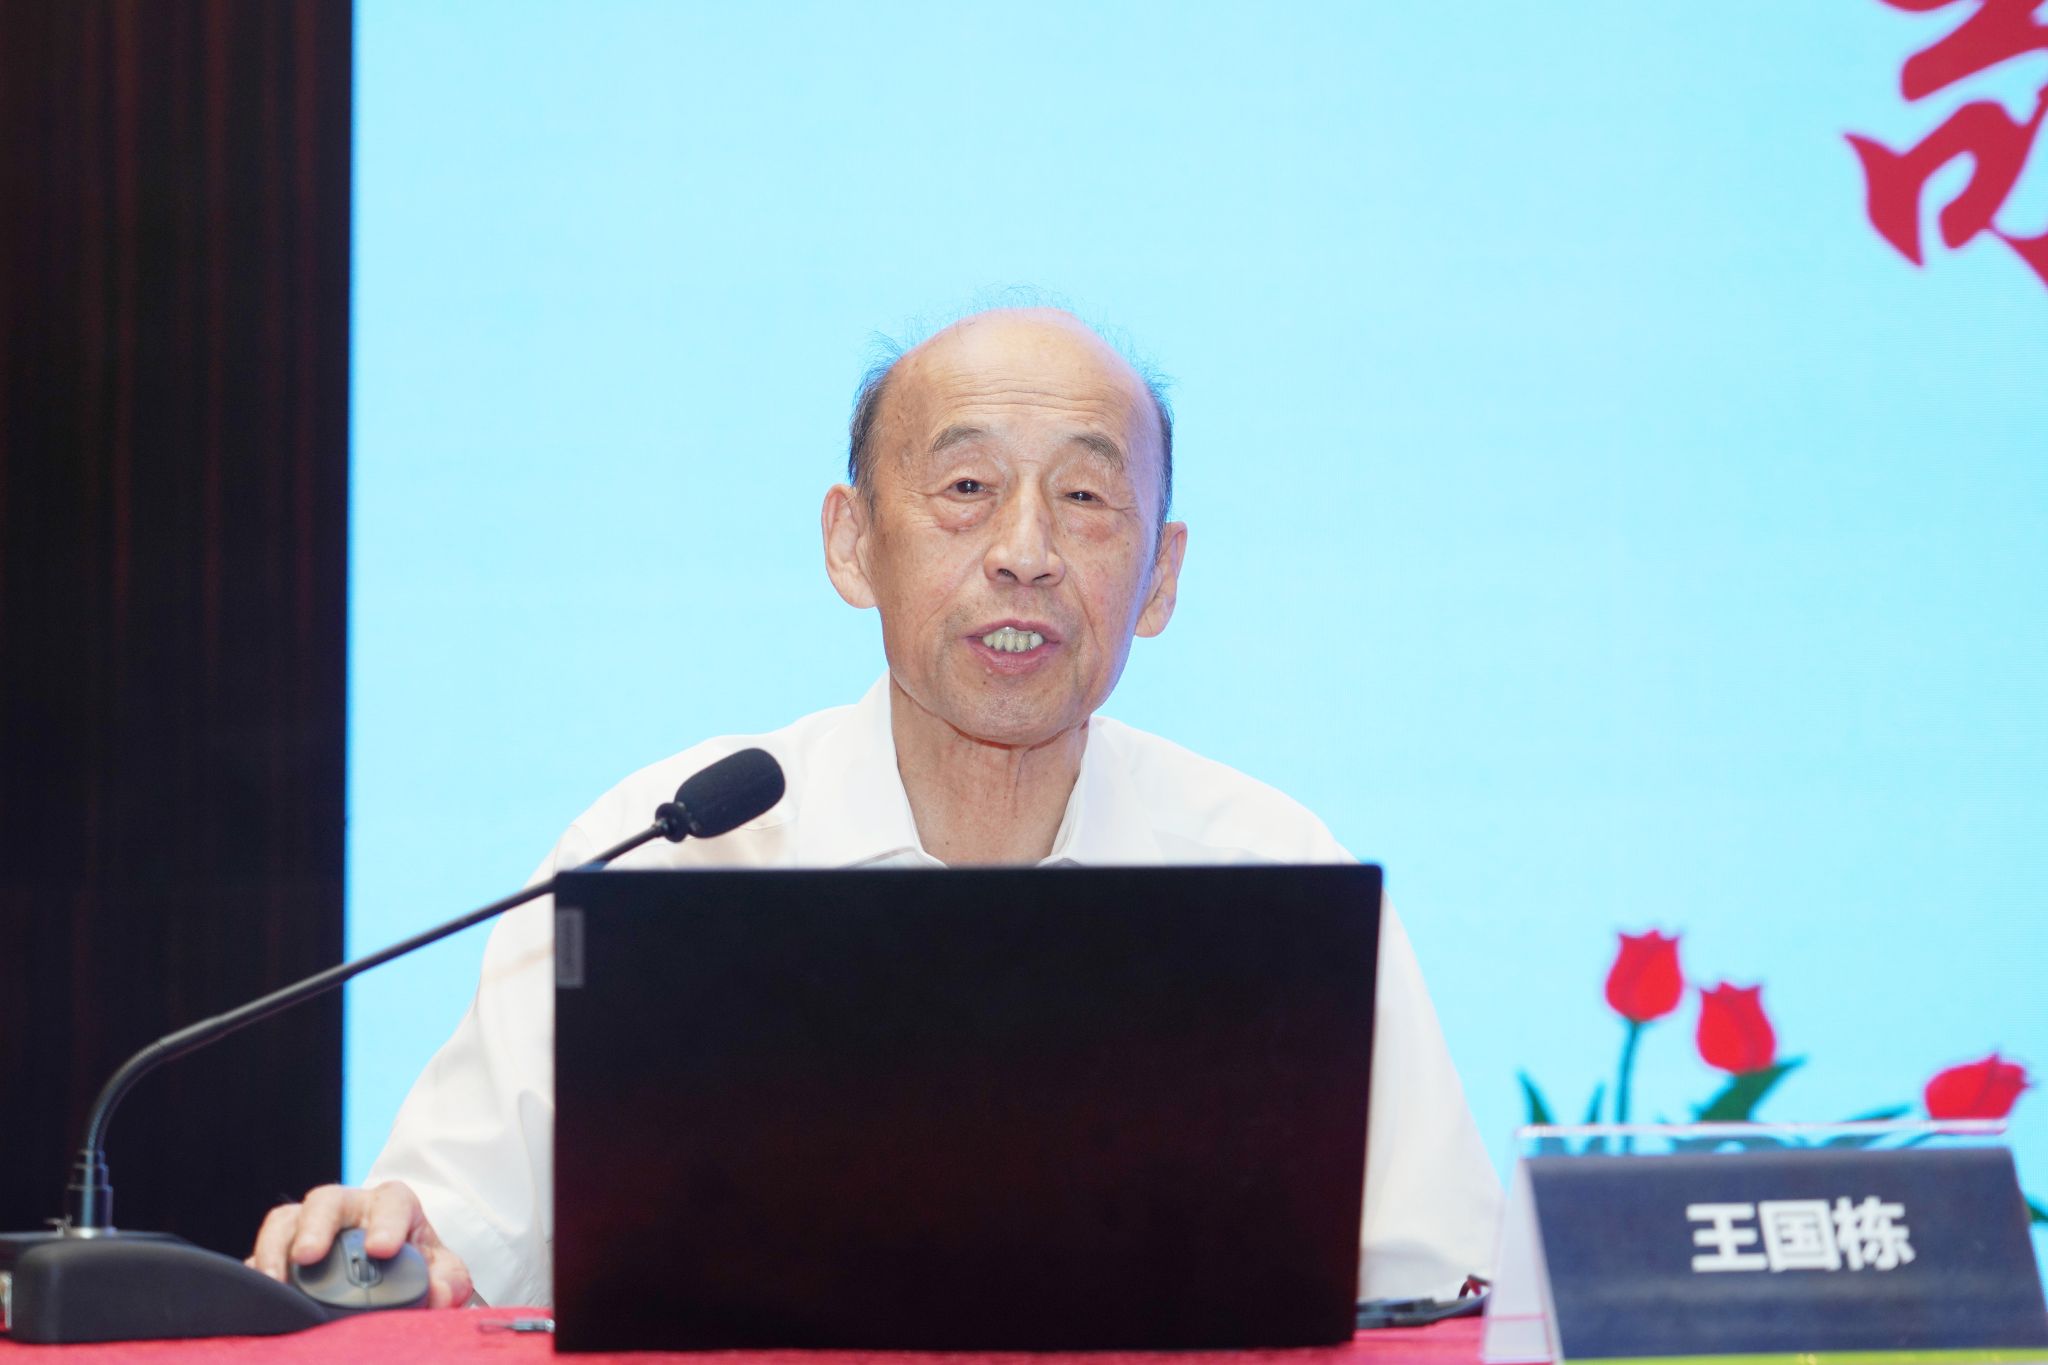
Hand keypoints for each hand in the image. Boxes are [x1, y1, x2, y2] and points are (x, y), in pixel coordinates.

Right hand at [248, 1180, 473, 1308]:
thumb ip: (448, 1282)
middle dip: (316, 1226)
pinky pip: (262, 1253)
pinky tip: (261, 1297)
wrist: (392, 1273)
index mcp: (392, 1206)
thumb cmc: (418, 1266)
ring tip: (277, 1282)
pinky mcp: (283, 1252)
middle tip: (310, 1255)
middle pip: (326, 1201)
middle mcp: (348, 1209)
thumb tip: (440, 1297)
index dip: (386, 1222)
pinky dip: (259, 1271)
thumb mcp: (442, 1273)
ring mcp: (310, 1227)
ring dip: (277, 1248)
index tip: (381, 1249)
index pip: (391, 1202)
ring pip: (286, 1221)